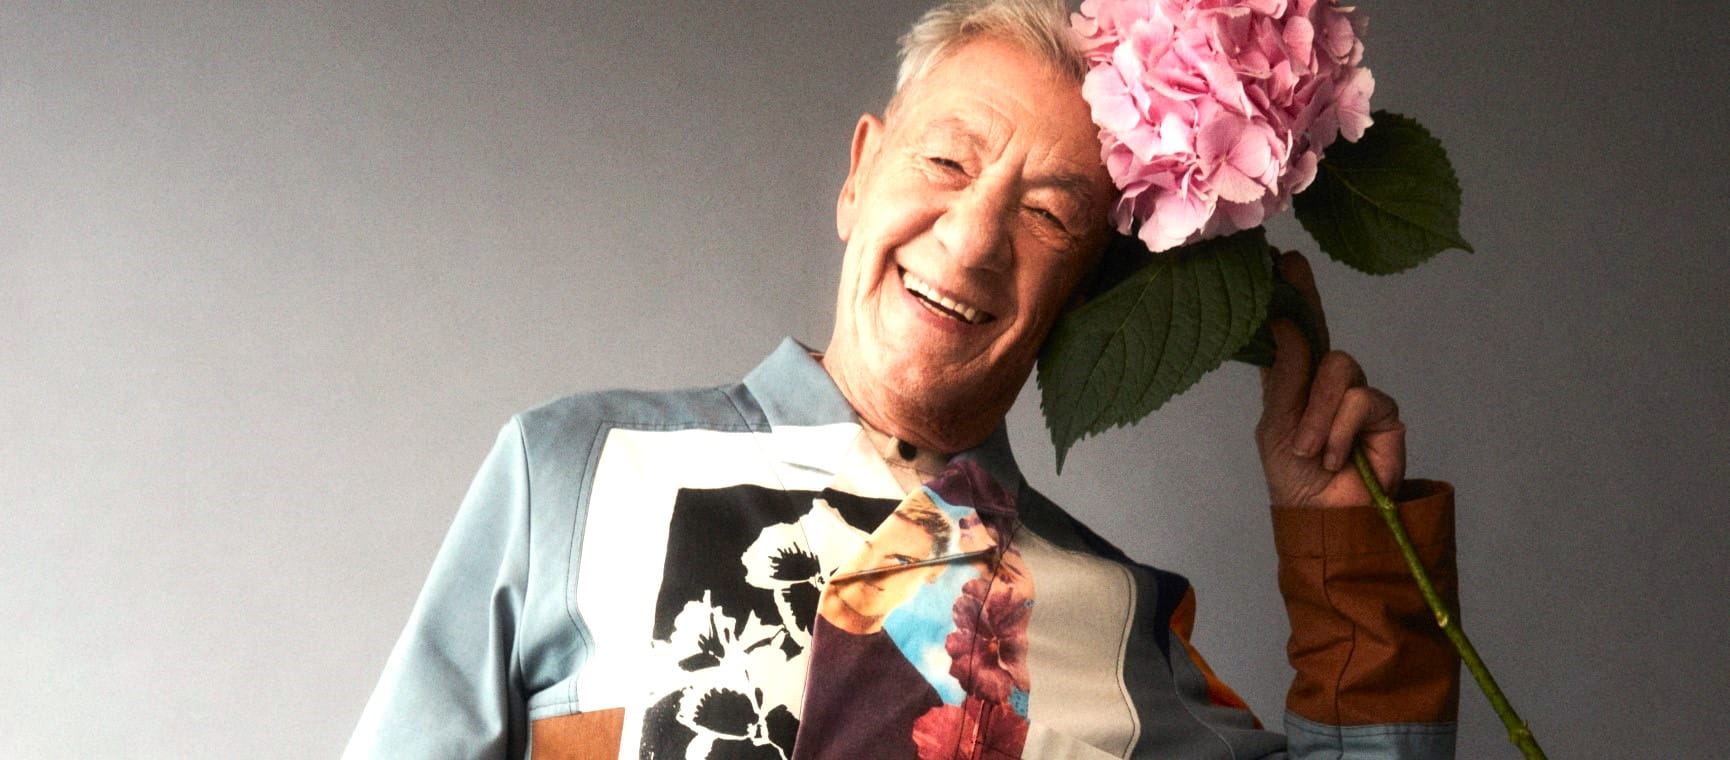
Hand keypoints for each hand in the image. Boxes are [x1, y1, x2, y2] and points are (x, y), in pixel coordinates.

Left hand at [1256, 252, 1404, 507]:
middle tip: (1290, 270)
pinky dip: (1340, 430)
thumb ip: (1285, 377)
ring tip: (1309, 450)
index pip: (1295, 331)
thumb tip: (1286, 323)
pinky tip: (1336, 457)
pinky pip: (1361, 399)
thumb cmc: (1295, 480)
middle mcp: (1327, 381)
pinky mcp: (1385, 414)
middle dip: (1304, 312)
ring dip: (1318, 415)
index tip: (1278, 255)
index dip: (1292, 294)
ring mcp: (1357, 395)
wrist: (1326, 521)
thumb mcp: (1277, 427)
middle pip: (1321, 333)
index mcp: (1294, 381)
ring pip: (1339, 368)